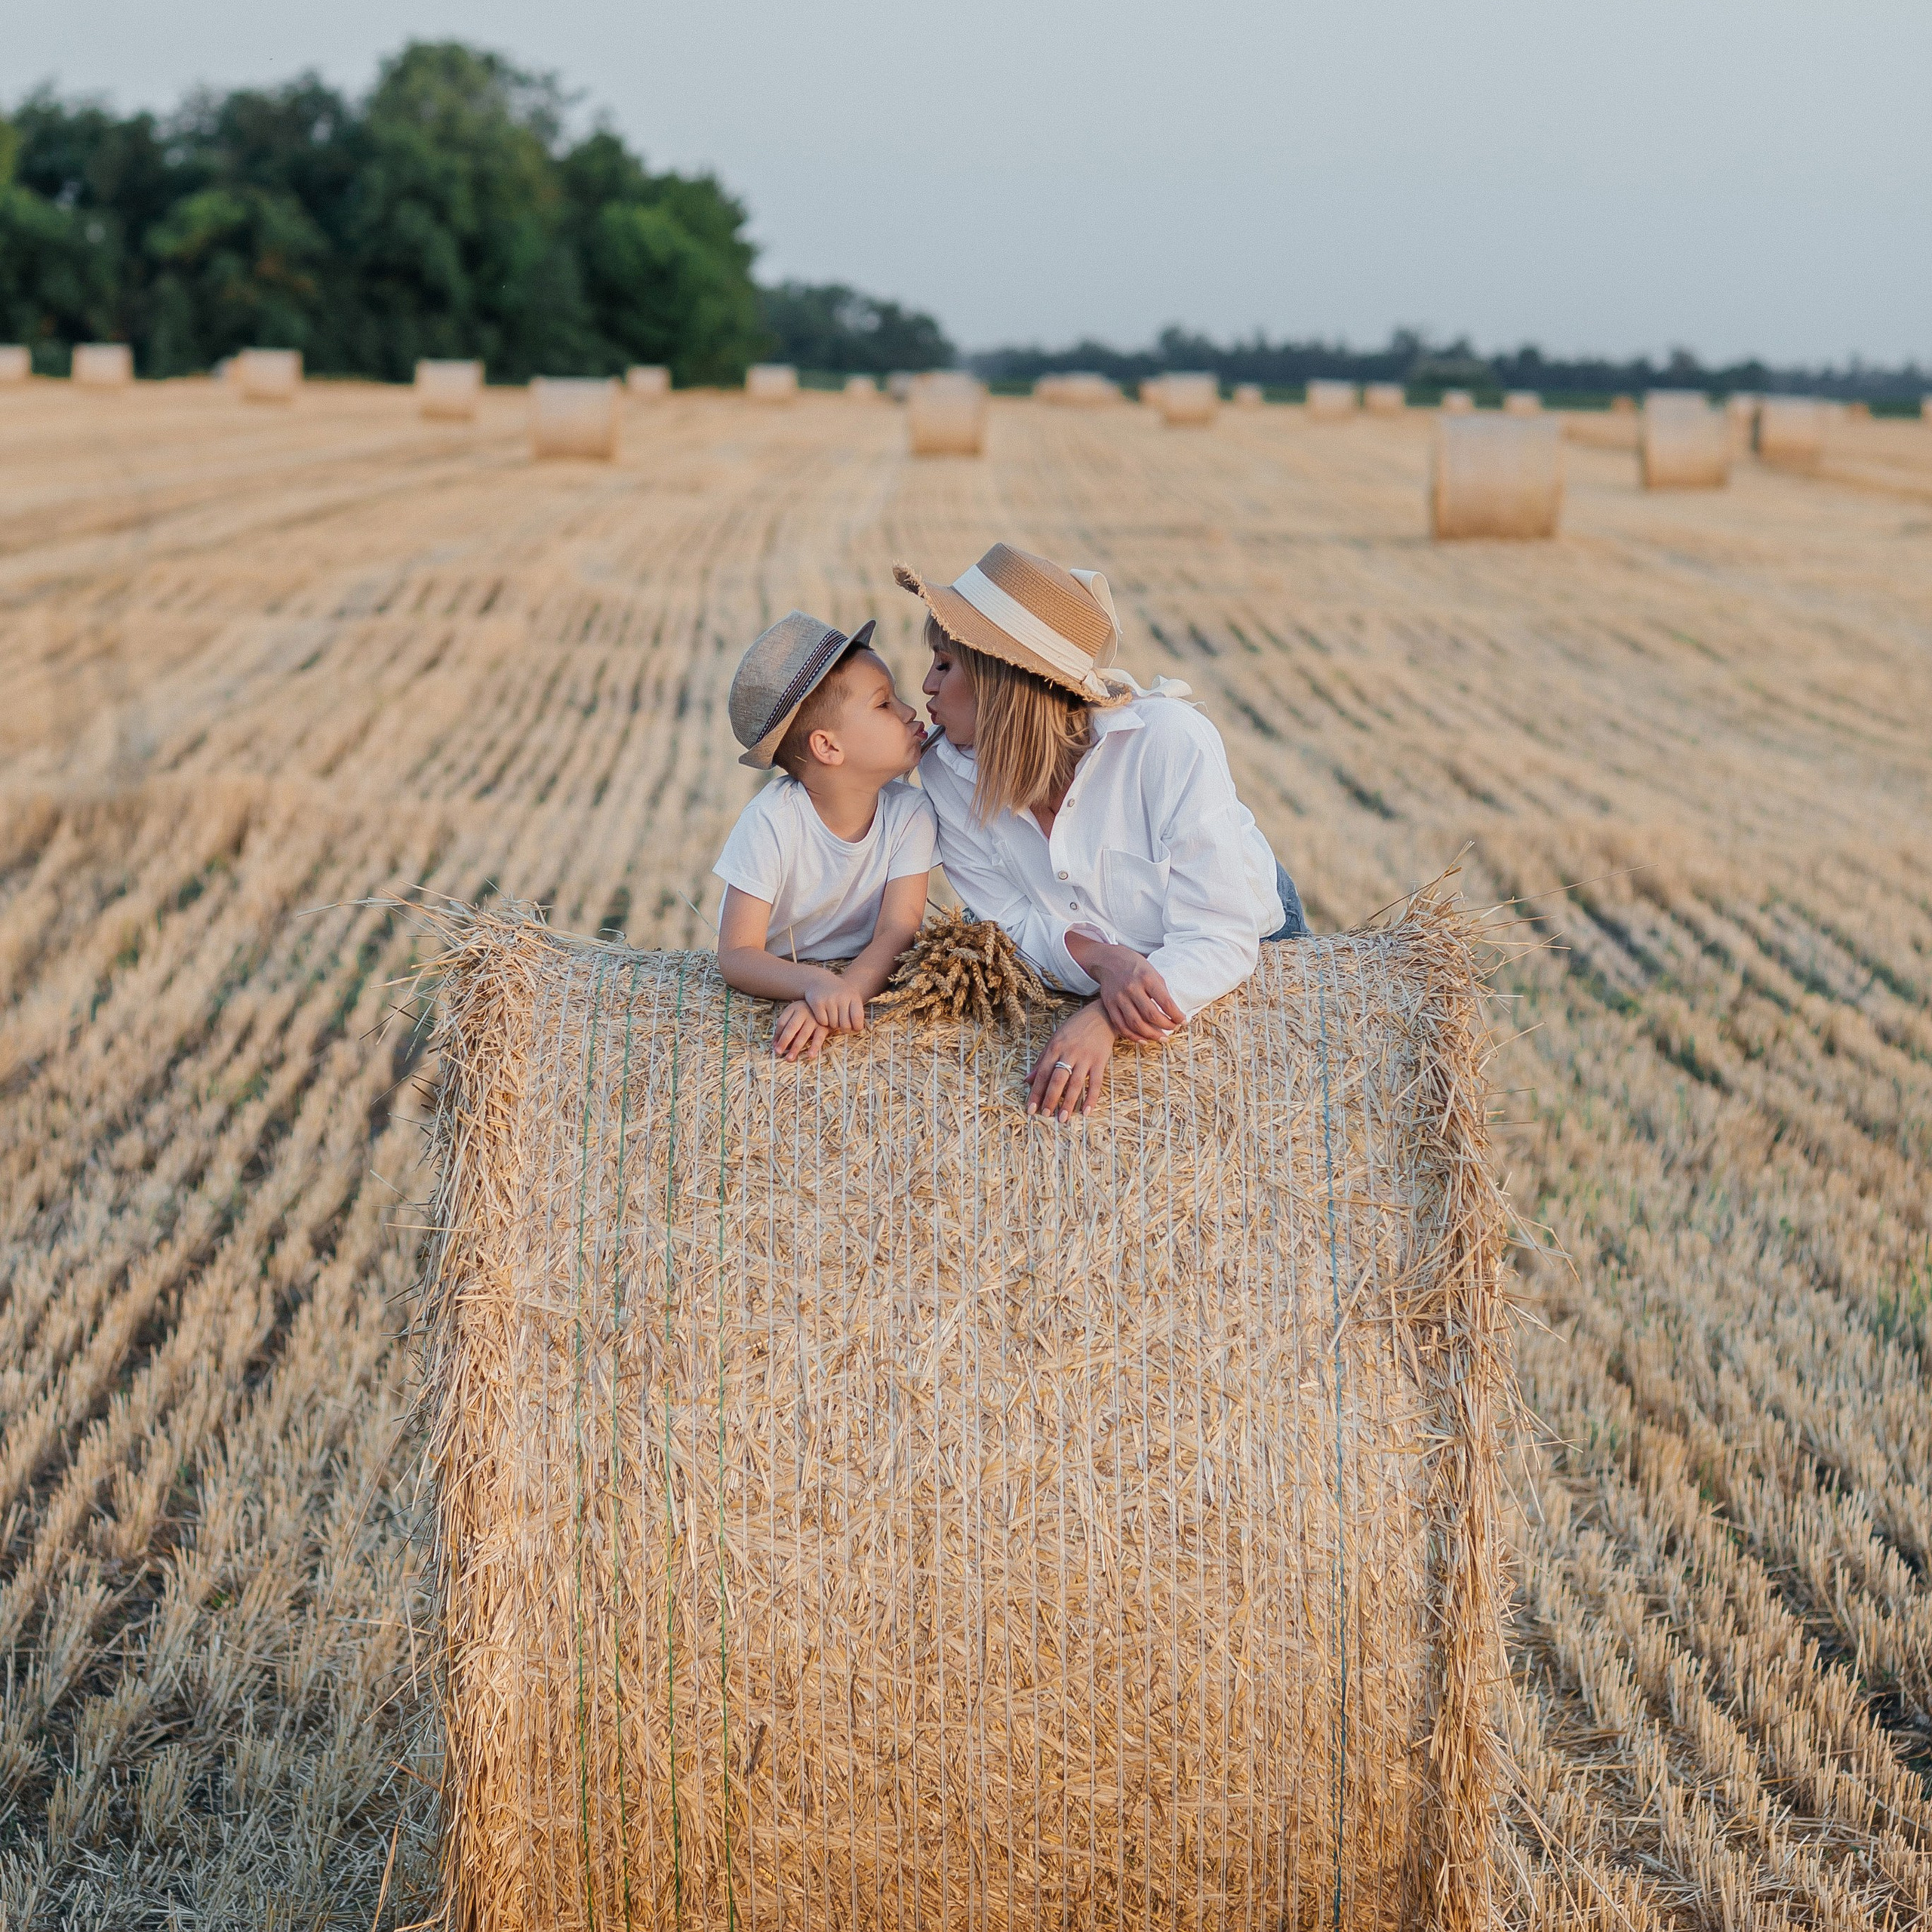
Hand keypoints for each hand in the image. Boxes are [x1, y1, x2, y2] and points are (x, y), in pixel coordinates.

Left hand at [772, 1001, 829, 1061]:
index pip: (782, 1022)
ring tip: (790, 1058)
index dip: (777, 1035)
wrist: (826, 1004)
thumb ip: (784, 1026)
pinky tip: (810, 1055)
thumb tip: (775, 1045)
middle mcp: (803, 1013)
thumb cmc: (806, 1011)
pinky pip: (818, 1038)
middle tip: (778, 1052)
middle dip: (784, 1041)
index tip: (774, 1046)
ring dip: (796, 1047)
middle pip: (791, 1028)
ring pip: (803, 1034)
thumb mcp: (794, 1013)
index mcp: (793, 1008)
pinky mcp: (824, 1027)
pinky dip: (814, 1047)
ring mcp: (814, 1020)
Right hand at [799, 966, 867, 1034]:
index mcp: (853, 996)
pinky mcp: (817, 1003)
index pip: (858, 1017)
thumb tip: (857, 1030)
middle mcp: (842, 997)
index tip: (855, 1028)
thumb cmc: (838, 994)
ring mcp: (829, 1000)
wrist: (818, 980)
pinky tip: (823, 1013)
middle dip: (844, 1029)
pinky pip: (823, 1022)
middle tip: (842, 1025)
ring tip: (832, 1015)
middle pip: (845, 1025)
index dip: (857, 1027)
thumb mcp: (851, 997)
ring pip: (833, 1025)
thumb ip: (856, 1012)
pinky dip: (823, 1021)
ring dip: (833, 1024)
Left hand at [1027, 1002, 1117, 1121]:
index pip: (1042, 1073)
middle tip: (1045, 1115)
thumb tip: (1027, 1080)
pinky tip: (1086, 1111)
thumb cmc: (1075, 1029)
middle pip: (1057, 1079)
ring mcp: (1086, 1057)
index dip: (1036, 1092)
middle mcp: (1069, 1052)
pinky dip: (1091, 1097)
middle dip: (1050, 1099)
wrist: (1101, 1015)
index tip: (1031, 1108)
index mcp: (1055, 1047)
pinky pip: (1096, 1082)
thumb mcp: (1055, 1040)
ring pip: (1075, 1083)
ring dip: (1069, 1102)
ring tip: (1063, 1118)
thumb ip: (1042, 1060)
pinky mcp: (1100, 1060)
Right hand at [1085, 942, 1185, 1042]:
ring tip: (1162, 1038)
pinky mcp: (1109, 1005)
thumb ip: (1161, 991)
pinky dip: (1133, 1036)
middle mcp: (1132, 988)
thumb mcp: (1152, 972)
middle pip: (1151, 1015)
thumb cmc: (1135, 966)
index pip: (1165, 1002)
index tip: (1183, 1021)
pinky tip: (1144, 1039)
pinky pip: (1121, 1026)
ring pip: (1136, 1023)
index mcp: (1146, 978)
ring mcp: (1119, 997)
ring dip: (1151, 1035)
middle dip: (1166, 1026)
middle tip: (1173, 1029)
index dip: (1176, 1015)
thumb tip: (1172, 1012)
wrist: (1108, 960)